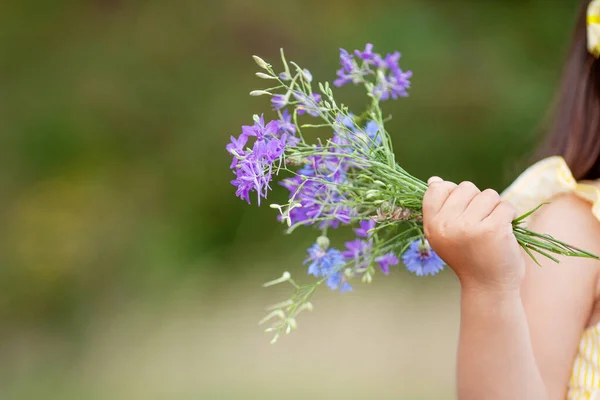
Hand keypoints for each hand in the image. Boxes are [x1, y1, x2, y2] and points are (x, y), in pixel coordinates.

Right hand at [422, 177, 524, 291]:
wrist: (487, 287)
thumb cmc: (468, 257)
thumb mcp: (445, 234)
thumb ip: (439, 208)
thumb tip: (434, 180)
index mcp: (432, 225)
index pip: (437, 189)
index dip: (453, 194)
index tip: (462, 212)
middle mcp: (446, 225)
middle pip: (466, 187)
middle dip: (477, 201)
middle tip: (479, 225)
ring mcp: (469, 227)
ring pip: (488, 194)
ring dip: (495, 208)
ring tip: (491, 228)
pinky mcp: (493, 229)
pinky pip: (506, 206)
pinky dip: (510, 216)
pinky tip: (505, 231)